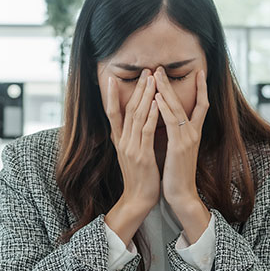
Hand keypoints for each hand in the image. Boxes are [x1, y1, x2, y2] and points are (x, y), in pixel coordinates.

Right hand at [103, 70, 160, 245]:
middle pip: (128, 109)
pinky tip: (157, 102)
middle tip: (145, 70)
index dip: (112, 95)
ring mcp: (132, 148)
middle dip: (137, 89)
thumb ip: (132, 138)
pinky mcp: (143, 156)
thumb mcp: (132, 155)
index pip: (113, 113)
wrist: (138, 200)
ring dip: (145, 96)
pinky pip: (147, 131)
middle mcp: (123, 142)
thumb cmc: (140, 177)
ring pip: (137, 116)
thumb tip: (135, 124)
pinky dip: (152, 115)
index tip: (113, 78)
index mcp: (120, 141)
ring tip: (152, 78)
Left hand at [154, 67, 211, 242]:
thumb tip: (170, 123)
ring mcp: (187, 139)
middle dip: (172, 84)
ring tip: (156, 75)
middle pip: (185, 101)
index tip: (199, 72)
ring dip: (165, 90)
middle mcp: (193, 133)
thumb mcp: (178, 151)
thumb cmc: (177, 174)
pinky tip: (156, 98)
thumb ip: (177, 135)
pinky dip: (164, 109)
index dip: (201, 88)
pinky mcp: (179, 146)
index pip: (201, 105)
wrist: (182, 195)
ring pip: (177, 108)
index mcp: (194, 134)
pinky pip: (171, 123)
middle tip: (161, 67)